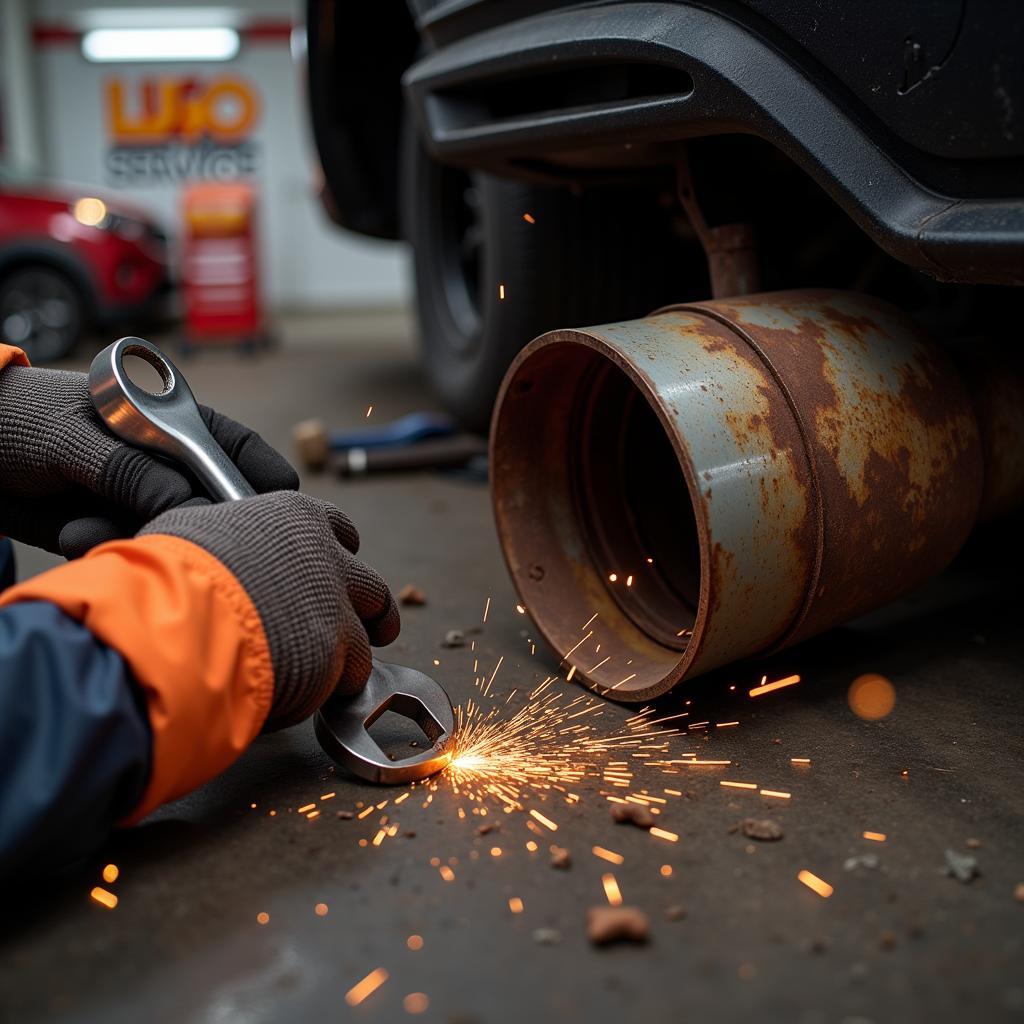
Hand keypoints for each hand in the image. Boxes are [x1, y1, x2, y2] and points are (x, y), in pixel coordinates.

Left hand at [0, 363, 297, 557]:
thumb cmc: (16, 419)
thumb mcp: (77, 439)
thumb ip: (136, 473)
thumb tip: (195, 511)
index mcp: (169, 424)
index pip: (236, 451)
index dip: (261, 481)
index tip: (268, 516)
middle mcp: (163, 464)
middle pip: (212, 504)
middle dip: (193, 525)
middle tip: (168, 536)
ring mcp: (137, 498)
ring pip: (169, 534)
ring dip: (134, 537)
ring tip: (81, 527)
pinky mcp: (108, 528)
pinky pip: (129, 550)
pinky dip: (103, 548)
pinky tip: (69, 532)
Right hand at [140, 491, 400, 728]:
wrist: (173, 624)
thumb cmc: (168, 576)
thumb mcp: (191, 531)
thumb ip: (228, 538)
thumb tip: (218, 547)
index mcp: (297, 518)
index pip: (340, 531)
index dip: (338, 555)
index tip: (336, 571)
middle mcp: (326, 560)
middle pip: (371, 588)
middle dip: (373, 611)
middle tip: (372, 628)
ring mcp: (334, 610)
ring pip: (364, 640)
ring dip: (350, 659)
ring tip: (331, 675)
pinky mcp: (332, 658)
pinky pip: (343, 680)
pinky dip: (325, 691)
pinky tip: (297, 695)